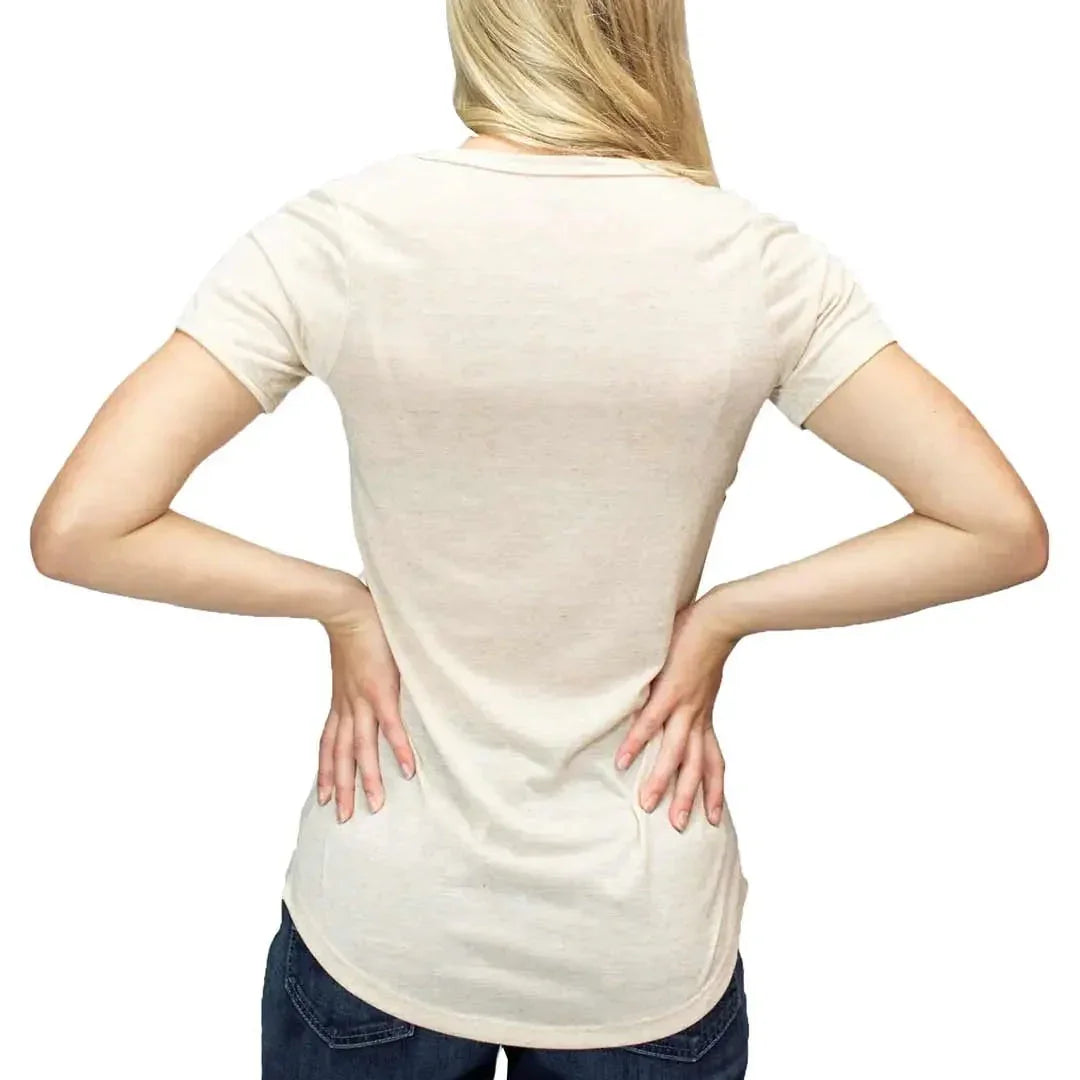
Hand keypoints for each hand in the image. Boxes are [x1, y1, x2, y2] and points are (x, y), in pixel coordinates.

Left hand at [316, 579, 415, 821]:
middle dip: (341, 788)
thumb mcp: (349, 663)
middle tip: (343, 818)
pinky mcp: (382, 691)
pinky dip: (397, 750)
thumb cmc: (354, 628)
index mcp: (341, 701)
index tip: (323, 797)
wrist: (348, 608)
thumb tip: (363, 682)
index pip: (328, 744)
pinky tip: (407, 770)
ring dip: (367, 779)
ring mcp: (364, 700)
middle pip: (341, 755)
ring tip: (373, 806)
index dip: (325, 772)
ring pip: (361, 749)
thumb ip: (356, 677)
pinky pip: (391, 727)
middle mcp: (348, 706)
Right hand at [613, 598, 741, 831]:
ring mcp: (684, 705)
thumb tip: (682, 697)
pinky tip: (624, 759)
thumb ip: (692, 692)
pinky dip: (637, 741)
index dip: (714, 789)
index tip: (715, 816)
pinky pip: (650, 722)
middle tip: (681, 828)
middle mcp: (697, 716)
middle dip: (689, 798)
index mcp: (704, 715)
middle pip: (695, 766)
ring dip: (664, 780)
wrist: (720, 620)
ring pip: (675, 752)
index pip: (713, 761)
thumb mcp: (704, 678)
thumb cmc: (708, 642)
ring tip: (648, 804)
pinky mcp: (669, 691)